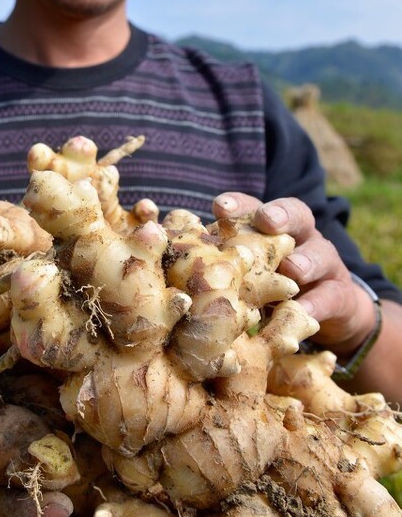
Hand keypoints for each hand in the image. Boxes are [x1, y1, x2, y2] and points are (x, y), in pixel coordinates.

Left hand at [211, 192, 376, 357]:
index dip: (239, 205)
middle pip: (296, 215)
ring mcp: (324, 264)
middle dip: (280, 215)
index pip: (255, 207)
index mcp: (272, 228)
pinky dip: (316, 304)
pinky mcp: (338, 294)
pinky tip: (304, 311)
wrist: (325, 310)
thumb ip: (225, 263)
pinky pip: (329, 296)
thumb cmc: (271, 284)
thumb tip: (178, 262)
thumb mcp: (248, 272)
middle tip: (267, 221)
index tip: (219, 207)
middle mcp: (300, 237)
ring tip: (293, 269)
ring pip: (319, 253)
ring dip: (305, 260)